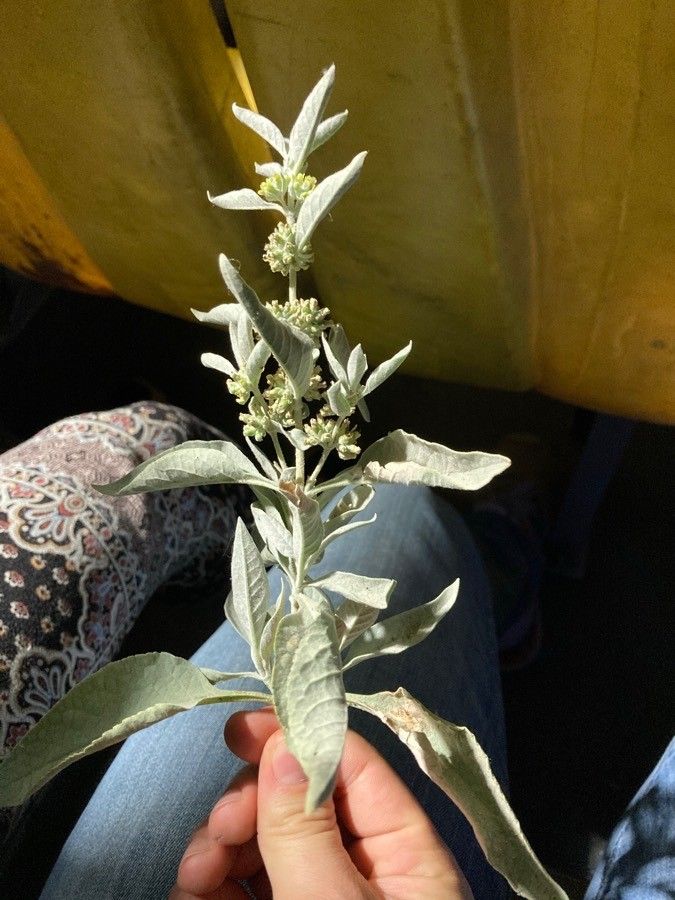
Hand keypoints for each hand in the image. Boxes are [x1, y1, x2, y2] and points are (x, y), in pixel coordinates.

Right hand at [170, 708, 472, 898]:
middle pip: (298, 801)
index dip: (297, 737)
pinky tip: (193, 891)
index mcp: (408, 856)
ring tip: (195, 876)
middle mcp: (366, 870)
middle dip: (248, 805)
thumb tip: (282, 741)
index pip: (354, 766)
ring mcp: (321, 895)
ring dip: (218, 846)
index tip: (240, 727)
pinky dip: (213, 882)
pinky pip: (244, 884)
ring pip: (263, 843)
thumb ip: (305, 828)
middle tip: (218, 829)